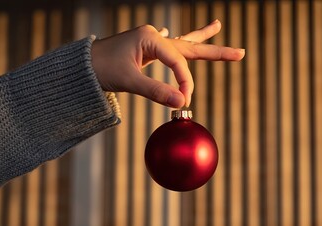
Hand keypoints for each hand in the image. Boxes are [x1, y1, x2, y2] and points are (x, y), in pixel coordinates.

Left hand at [91, 20, 244, 107]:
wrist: (80, 66)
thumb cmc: (101, 69)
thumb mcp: (129, 81)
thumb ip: (156, 91)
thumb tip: (181, 103)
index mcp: (150, 38)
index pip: (178, 62)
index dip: (184, 82)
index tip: (184, 100)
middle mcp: (153, 36)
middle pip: (190, 45)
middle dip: (215, 50)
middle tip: (240, 53)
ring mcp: (149, 41)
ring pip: (182, 43)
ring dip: (200, 38)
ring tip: (217, 26)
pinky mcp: (144, 50)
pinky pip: (167, 47)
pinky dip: (176, 44)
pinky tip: (176, 33)